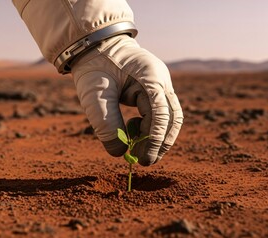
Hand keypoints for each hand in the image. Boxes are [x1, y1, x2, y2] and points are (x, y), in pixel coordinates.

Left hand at [72, 35, 182, 165]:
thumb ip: (106, 124)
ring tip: (136, 148)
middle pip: (173, 118)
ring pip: (169, 117)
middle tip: (144, 161)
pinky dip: (149, 127)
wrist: (94, 45)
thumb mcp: (94, 96)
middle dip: (160, 143)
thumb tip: (120, 154)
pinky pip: (159, 113)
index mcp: (151, 77)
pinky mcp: (154, 90)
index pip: (161, 115)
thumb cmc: (94, 66)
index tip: (144, 161)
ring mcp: (160, 84)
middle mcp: (162, 81)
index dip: (154, 141)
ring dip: (157, 137)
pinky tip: (131, 129)